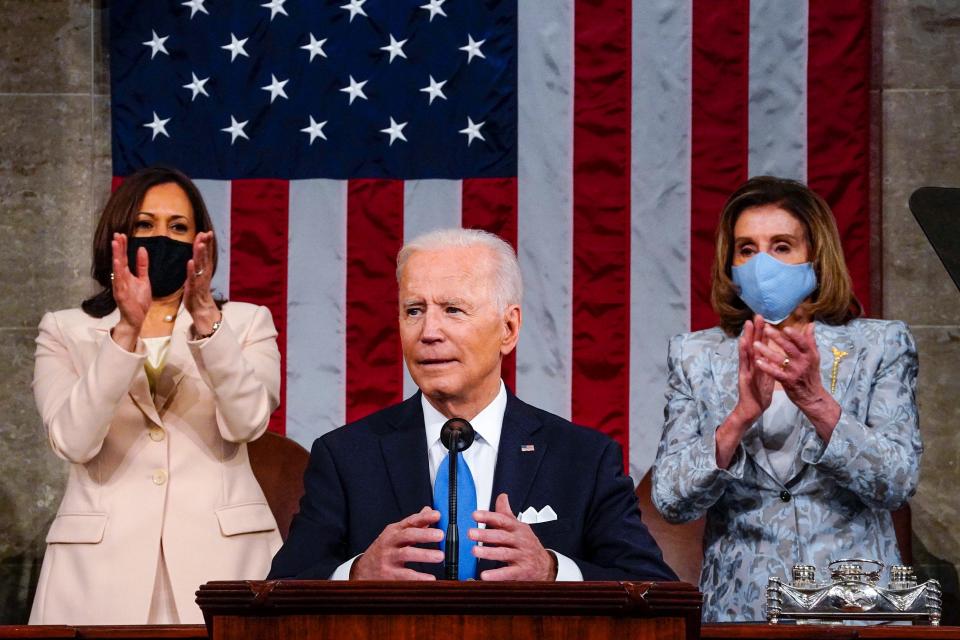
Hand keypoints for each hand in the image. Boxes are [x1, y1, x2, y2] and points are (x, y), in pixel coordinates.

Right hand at [110, 233, 150, 349]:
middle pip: (119, 260)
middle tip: (117, 234)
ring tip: (115, 244)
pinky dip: (117, 271)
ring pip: (117, 268)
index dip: (123, 246)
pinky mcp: (121, 294)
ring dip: (116, 255)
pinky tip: (117, 262)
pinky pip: (119, 281)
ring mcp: (120, 286)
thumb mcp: (144, 279)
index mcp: (127, 275)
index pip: (124, 257)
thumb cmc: (139, 300)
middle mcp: (121, 279)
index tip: (122, 234)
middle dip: (118, 247)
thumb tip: (142, 249)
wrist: (137, 318)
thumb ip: (142, 265)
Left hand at [183, 231, 219, 334]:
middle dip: (205, 244)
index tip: (207, 232)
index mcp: (205, 269)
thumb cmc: (199, 292)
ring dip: (200, 254)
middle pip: (205, 256)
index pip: (206, 253)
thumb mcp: (199, 275)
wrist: (201, 309)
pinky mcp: (194, 288)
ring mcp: (200, 280)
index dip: (207, 243)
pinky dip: (192, 270)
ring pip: (200, 265)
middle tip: (205, 233)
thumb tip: (198, 254)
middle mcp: (204, 273)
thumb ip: (199, 264)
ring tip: (200, 244)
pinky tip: (191, 262)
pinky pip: (193, 277)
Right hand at [350, 506, 443, 579]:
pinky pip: (405, 575)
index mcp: (394, 531)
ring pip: (406, 554)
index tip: (437, 515)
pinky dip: (418, 577)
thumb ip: (413, 524)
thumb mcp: (396, 534)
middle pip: (407, 535)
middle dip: (425, 534)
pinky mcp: (388, 574)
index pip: (410, 521)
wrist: (363, 570)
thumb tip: (428, 510)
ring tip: (440, 556)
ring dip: (424, 554)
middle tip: (440, 534)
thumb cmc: (384, 550)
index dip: (424, 517)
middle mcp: (390, 542)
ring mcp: (388, 558)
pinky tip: (430, 578)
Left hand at [470, 493, 556, 580]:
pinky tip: (485, 575)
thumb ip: (506, 514)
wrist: (546, 565)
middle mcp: (519, 541)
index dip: (489, 516)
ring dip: (488, 552)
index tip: (475, 515)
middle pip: (501, 536)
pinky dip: (496, 575)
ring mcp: (521, 556)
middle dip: (485, 534)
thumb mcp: (519, 527)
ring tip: (474, 551)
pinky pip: (508, 573)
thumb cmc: (527, 544)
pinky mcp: (522, 571)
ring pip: (504, 553)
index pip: (502, 520)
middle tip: (470, 533)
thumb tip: (501, 496)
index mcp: (517, 528)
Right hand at [715, 316, 774, 467]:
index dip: (762, 332)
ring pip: (747, 351)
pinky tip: (744, 342)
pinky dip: (744, 351)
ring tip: (748, 324)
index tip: (764, 319)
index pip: (760, 346)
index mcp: (757, 364)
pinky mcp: (745, 376)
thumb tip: (774, 355)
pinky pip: (745, 363)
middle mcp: (750, 364)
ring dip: (748, 336)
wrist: (752, 409)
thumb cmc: (759, 394)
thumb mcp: (767, 377)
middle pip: (753, 344)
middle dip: (755, 330)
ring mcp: (746, 369)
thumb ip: (769, 365)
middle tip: (756, 315)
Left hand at [753, 323, 840, 437]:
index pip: (802, 342)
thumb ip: (810, 341)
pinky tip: (757, 361)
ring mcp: (795, 372)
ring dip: (767, 351)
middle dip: (777, 338)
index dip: (794, 335)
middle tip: (765, 329)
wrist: (812, 396)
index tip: (784, 327)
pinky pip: (775, 373)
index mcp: (809, 354)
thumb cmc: (811, 374)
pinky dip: (766, 367)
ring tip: (755, 344)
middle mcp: (803, 362)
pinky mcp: (787, 381)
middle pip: (789, 348)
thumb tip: (810, 324)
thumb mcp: (814, 357)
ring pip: (780, 359)